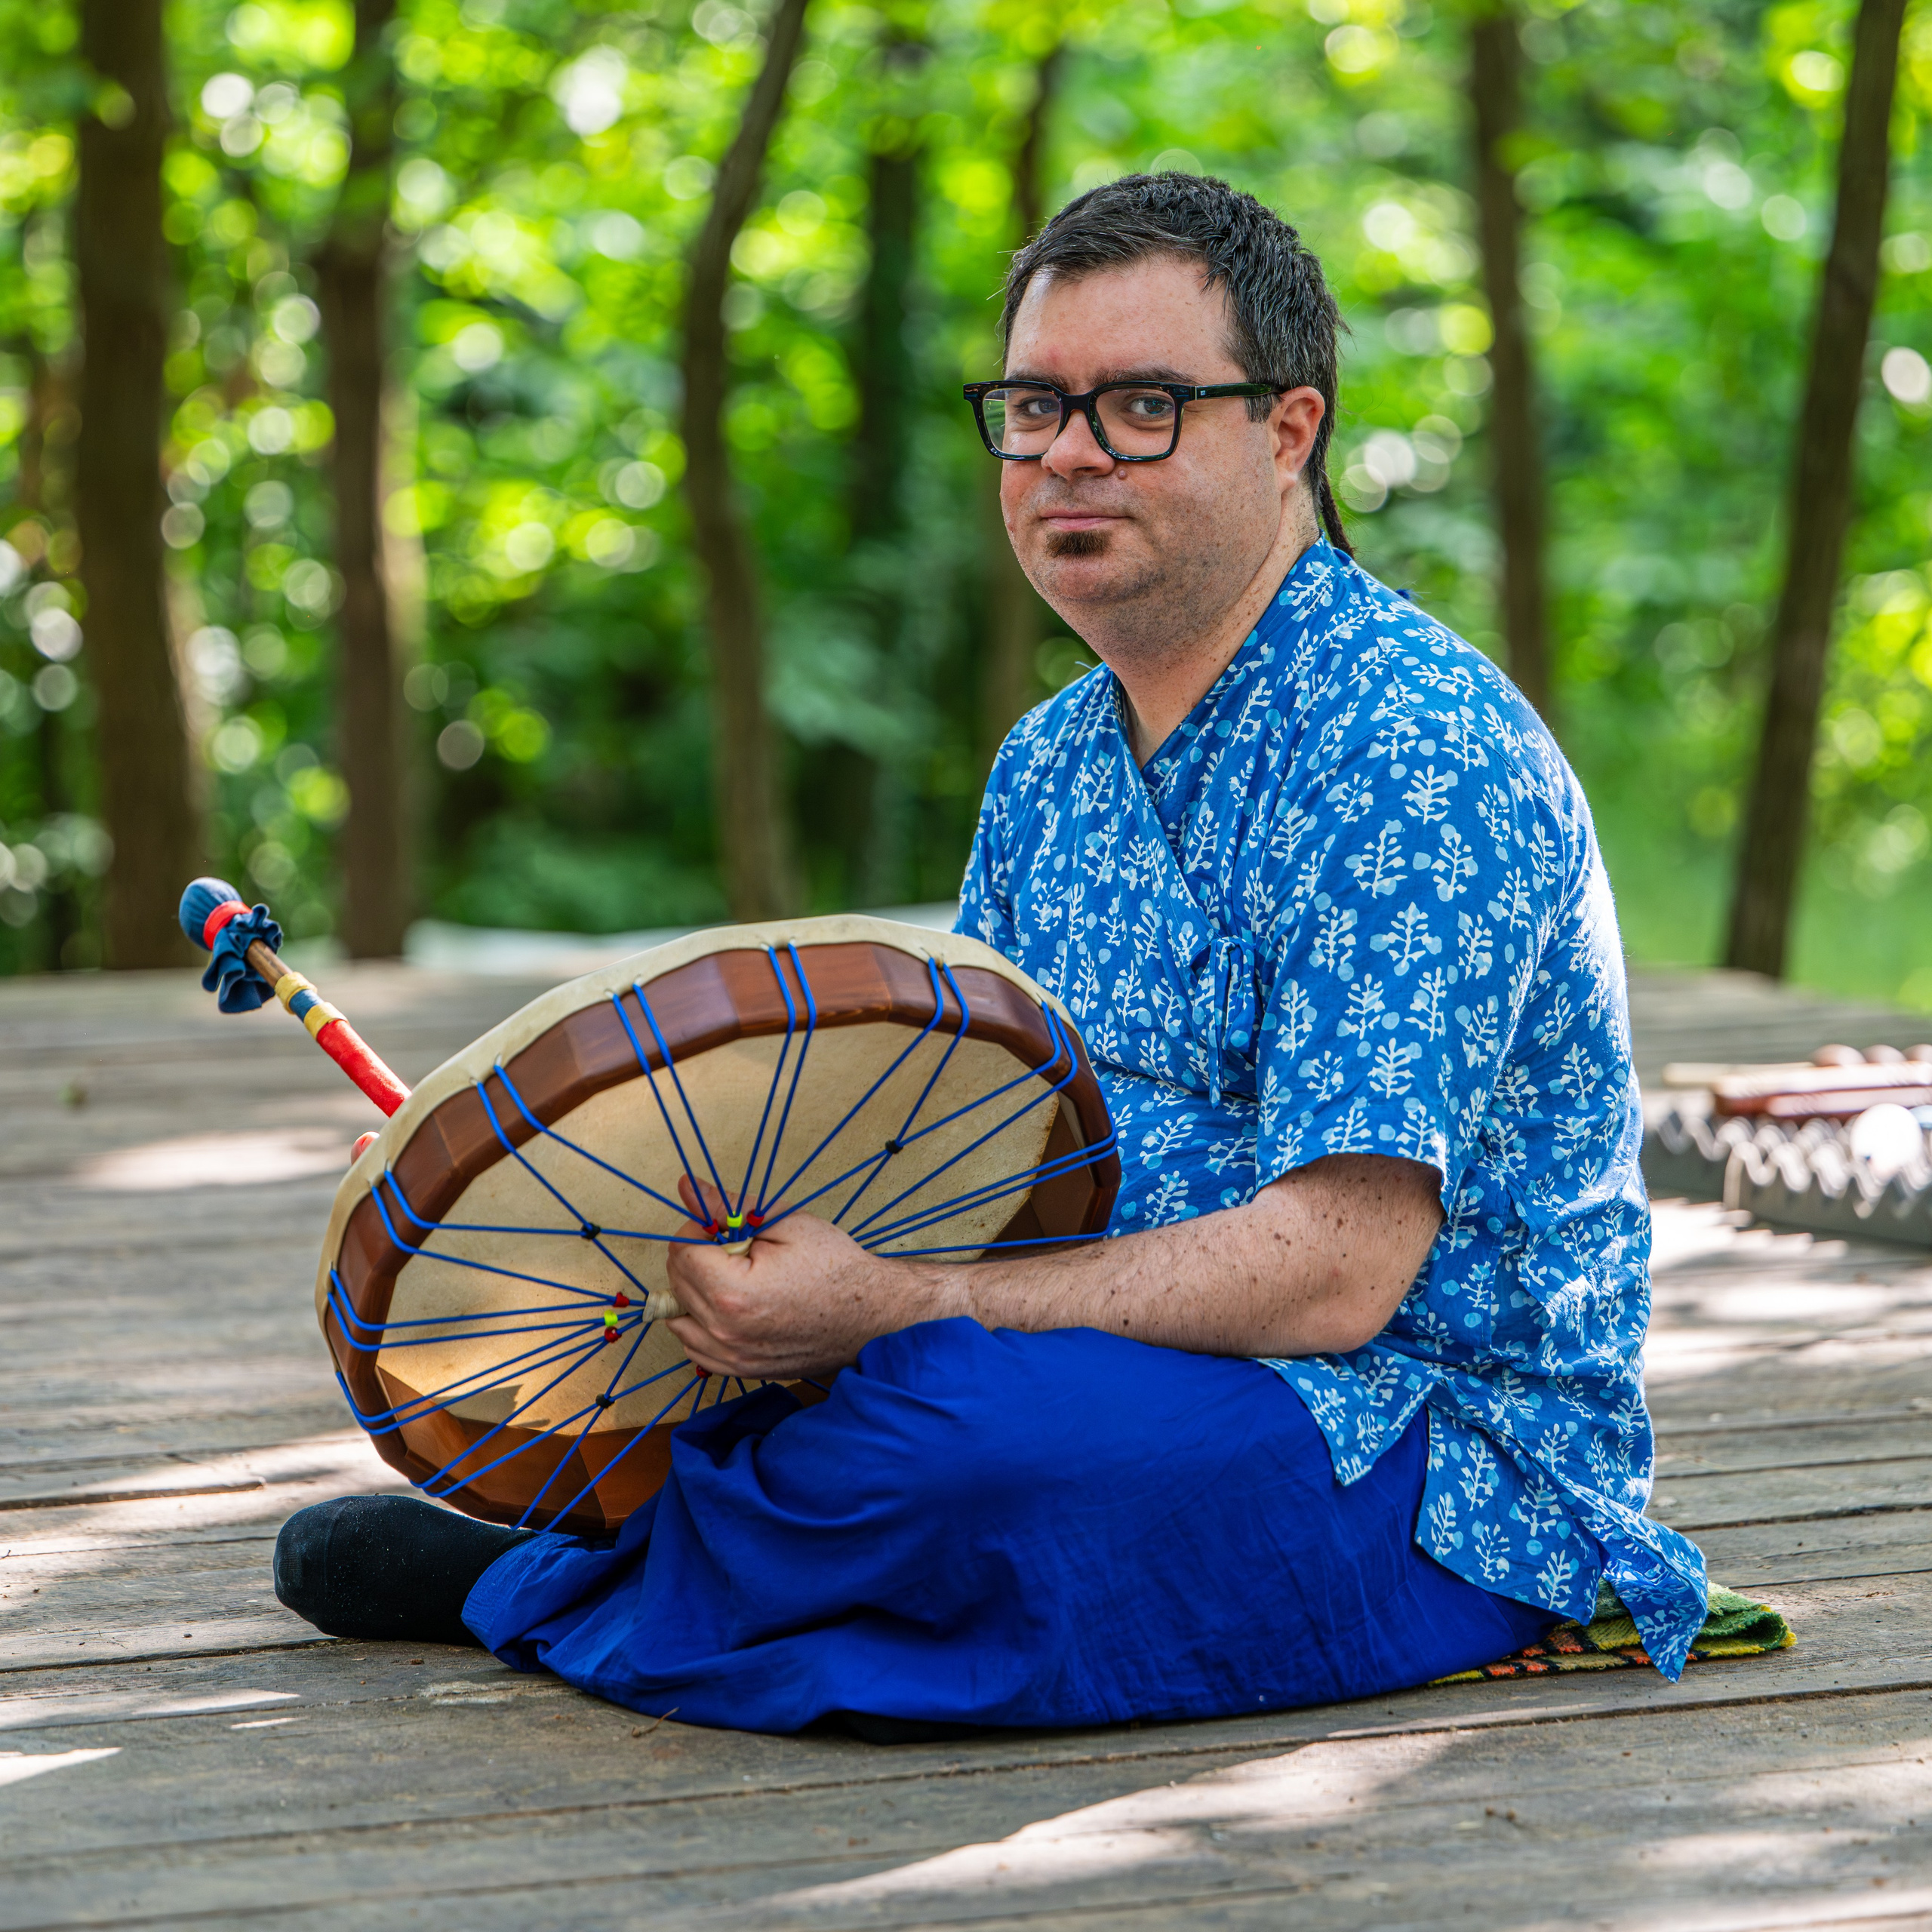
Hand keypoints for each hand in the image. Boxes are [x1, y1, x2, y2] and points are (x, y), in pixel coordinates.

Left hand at [664, 1179, 958, 1380]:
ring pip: (679, 1315)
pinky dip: (703, 1324)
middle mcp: (725, 1333)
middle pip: (677, 1282)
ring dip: (698, 1291)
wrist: (870, 1316)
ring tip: (737, 1280)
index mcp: (733, 1293)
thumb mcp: (784, 1223)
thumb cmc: (835, 1268)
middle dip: (700, 1258)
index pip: (682, 1251)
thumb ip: (727, 1209)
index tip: (729, 1230)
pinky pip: (694, 1346)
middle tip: (741, 1252)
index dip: (702, 1230)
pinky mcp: (740, 1370)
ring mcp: (732, 1358)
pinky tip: (733, 1308)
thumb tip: (688, 1188)